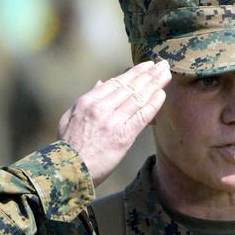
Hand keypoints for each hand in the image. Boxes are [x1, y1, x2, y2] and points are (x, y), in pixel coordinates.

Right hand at [58, 60, 171, 186]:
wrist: (68, 170)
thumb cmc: (68, 147)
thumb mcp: (70, 117)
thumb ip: (87, 99)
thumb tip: (100, 82)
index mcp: (87, 101)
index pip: (115, 82)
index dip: (133, 73)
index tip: (146, 66)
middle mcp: (101, 108)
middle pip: (129, 86)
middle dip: (148, 74)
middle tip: (162, 64)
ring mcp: (112, 121)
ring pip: (137, 97)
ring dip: (154, 83)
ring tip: (166, 74)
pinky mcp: (123, 136)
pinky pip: (141, 116)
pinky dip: (153, 104)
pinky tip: (162, 94)